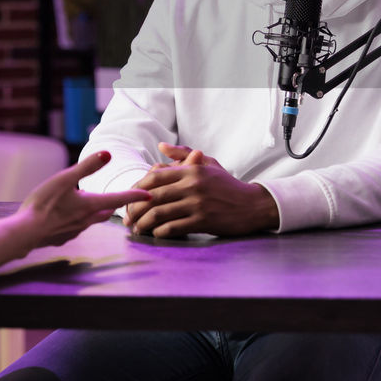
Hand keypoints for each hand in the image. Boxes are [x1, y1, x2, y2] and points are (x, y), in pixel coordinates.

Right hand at [19, 152, 152, 247]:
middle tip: (122, 199)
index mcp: (90, 204)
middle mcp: (87, 219)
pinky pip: (76, 227)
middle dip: (115, 205)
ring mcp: (75, 230)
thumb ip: (86, 167)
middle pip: (107, 211)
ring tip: (93, 205)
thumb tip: (108, 153)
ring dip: (96, 212)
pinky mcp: (63, 237)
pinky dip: (78, 220)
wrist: (25, 233)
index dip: (134, 195)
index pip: (118, 199)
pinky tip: (67, 217)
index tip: (149, 195)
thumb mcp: (64, 179)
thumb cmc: (43, 203)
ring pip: (92, 220)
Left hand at [124, 142, 278, 237]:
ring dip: (143, 223)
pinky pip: (173, 227)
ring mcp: (198, 204)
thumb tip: (161, 146)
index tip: (129, 197)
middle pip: (152, 197)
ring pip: (160, 214)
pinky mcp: (203, 221)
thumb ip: (183, 154)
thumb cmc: (227, 185)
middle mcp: (193, 185)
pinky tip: (155, 234)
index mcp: (191, 170)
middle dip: (135, 208)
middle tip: (127, 217)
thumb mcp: (208, 164)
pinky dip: (160, 232)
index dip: (137, 189)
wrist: (253, 205)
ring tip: (137, 229)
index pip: (154, 177)